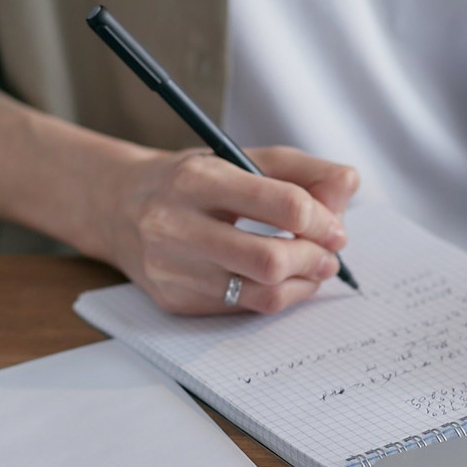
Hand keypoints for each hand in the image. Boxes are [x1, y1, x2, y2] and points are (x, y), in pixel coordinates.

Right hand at [93, 145, 358, 314]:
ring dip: (301, 285)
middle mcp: (176, 225)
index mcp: (198, 179)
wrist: (118, 207)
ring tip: (312, 269)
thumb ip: (302, 170)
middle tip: (328, 256)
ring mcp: (171, 269)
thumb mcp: (240, 158)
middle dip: (313, 260)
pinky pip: (242, 309)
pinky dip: (273, 296)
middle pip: (271, 260)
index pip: (283, 203)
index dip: (322, 220)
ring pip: (261, 294)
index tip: (335, 228)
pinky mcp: (173, 300)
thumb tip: (348, 187)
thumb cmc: (192, 181)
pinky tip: (279, 281)